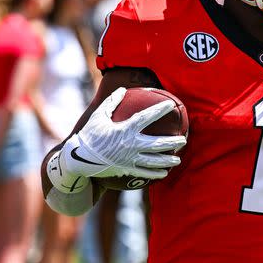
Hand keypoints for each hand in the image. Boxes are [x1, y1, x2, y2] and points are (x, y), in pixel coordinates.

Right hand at [49, 88, 185, 193]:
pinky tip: (164, 173)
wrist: (79, 159)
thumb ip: (111, 102)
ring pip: (154, 161)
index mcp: (125, 130)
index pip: (146, 117)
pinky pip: (144, 173)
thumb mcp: (98, 116)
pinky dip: (156, 173)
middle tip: (183, 139)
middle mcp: (130, 145)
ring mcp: (129, 159)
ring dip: (168, 160)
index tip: (170, 105)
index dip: (159, 110)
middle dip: (172, 142)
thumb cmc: (89, 135)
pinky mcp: (126, 170)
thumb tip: (122, 89)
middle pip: (157, 144)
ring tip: (178, 160)